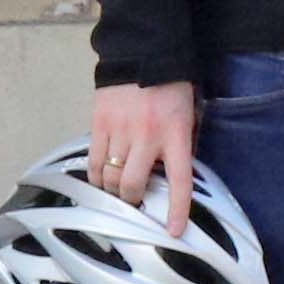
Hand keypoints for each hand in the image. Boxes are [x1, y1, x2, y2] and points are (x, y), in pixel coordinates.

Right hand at [89, 78, 198, 229]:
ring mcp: (120, 130)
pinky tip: (100, 177)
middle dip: (132, 200)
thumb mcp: (188, 114)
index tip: (174, 232)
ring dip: (113, 189)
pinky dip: (97, 175)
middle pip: (132, 186)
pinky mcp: (100, 123)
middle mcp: (147, 137)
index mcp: (176, 135)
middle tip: (134, 200)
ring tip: (117, 188)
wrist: (144, 51)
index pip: (179, 182)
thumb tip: (175, 174)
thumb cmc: (172, 85)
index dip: (177, 211)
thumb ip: (183, 144)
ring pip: (110, 178)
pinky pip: (94, 161)